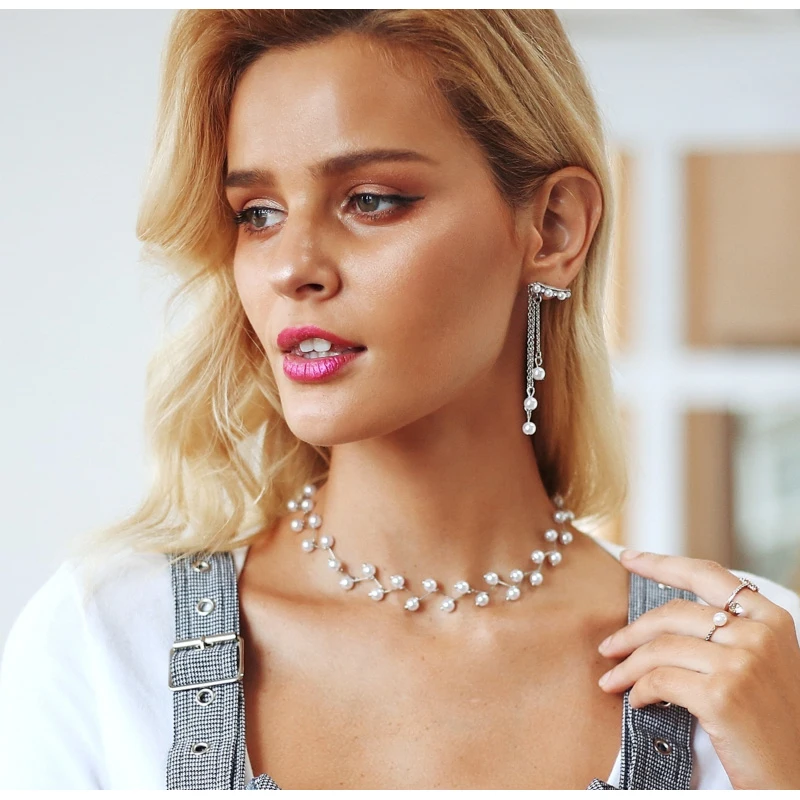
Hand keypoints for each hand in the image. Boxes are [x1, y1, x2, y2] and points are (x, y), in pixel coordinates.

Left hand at [596, 549, 799, 789]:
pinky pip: (659, 680)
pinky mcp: (722, 695)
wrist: (795, 780)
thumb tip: (663, 615)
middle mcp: (759, 634)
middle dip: (632, 631)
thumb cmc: (773, 726)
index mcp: (771, 619)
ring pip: (660, 648)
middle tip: (608, 648)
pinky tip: (637, 702)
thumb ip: (730, 632)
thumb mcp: (763, 664)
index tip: (628, 558)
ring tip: (612, 680)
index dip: (662, 563)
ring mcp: (742, 663)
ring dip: (627, 666)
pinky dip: (639, 691)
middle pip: (673, 613)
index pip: (707, 574)